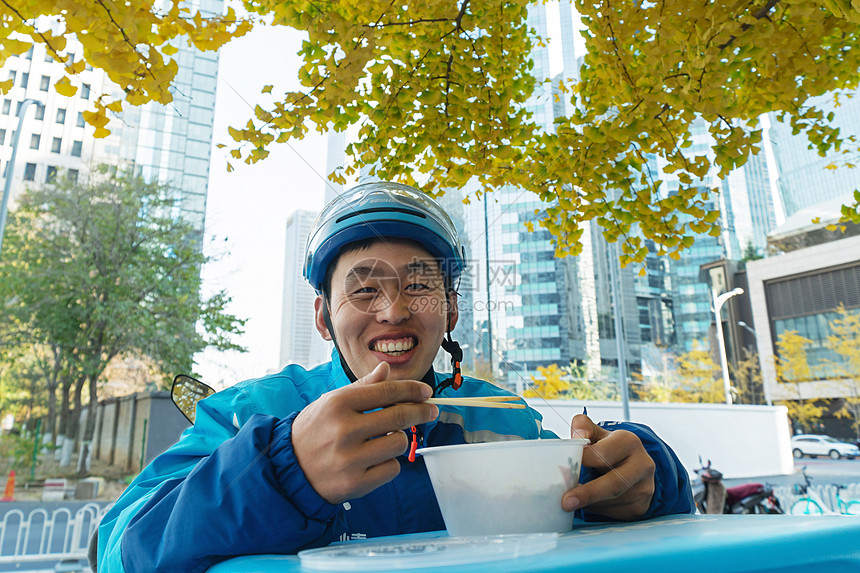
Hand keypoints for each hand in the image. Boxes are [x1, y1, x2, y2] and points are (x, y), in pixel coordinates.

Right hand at [291, 361, 438, 503]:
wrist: (289, 468)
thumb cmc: (313, 431)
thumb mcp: (330, 402)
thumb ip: (361, 387)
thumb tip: (385, 370)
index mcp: (338, 404)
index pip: (387, 391)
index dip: (412, 390)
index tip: (426, 392)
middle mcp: (344, 430)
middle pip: (399, 416)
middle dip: (421, 411)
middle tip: (430, 410)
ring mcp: (350, 459)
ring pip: (399, 443)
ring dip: (399, 439)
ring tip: (384, 440)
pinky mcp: (356, 483)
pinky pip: (392, 469)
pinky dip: (389, 463)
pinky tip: (374, 460)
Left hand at [562, 414, 654, 519]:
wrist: (632, 465)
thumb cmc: (607, 449)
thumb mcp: (596, 434)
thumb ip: (583, 427)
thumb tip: (577, 436)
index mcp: (629, 442)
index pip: (603, 454)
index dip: (583, 460)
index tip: (566, 467)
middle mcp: (642, 464)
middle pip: (613, 483)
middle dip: (587, 494)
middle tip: (566, 502)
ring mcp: (644, 488)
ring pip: (612, 501)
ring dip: (589, 503)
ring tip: (573, 499)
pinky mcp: (641, 507)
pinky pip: (615, 513)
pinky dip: (597, 510)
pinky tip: (590, 503)